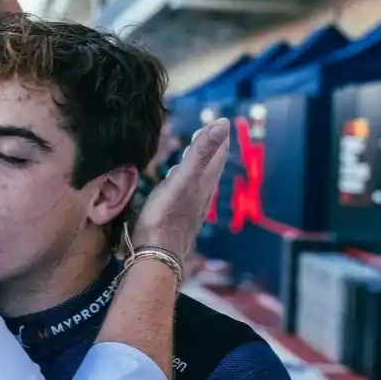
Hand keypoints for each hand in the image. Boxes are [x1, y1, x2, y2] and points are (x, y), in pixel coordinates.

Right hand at [132, 119, 229, 259]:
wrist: (157, 256)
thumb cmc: (165, 217)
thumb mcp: (182, 179)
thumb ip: (201, 151)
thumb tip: (223, 123)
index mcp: (204, 182)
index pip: (216, 154)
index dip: (217, 138)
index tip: (217, 123)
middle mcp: (202, 196)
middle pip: (211, 168)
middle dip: (210, 150)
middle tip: (208, 135)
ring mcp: (192, 210)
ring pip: (200, 183)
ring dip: (199, 168)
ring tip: (193, 158)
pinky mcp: (180, 221)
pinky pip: (188, 197)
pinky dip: (187, 185)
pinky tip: (180, 190)